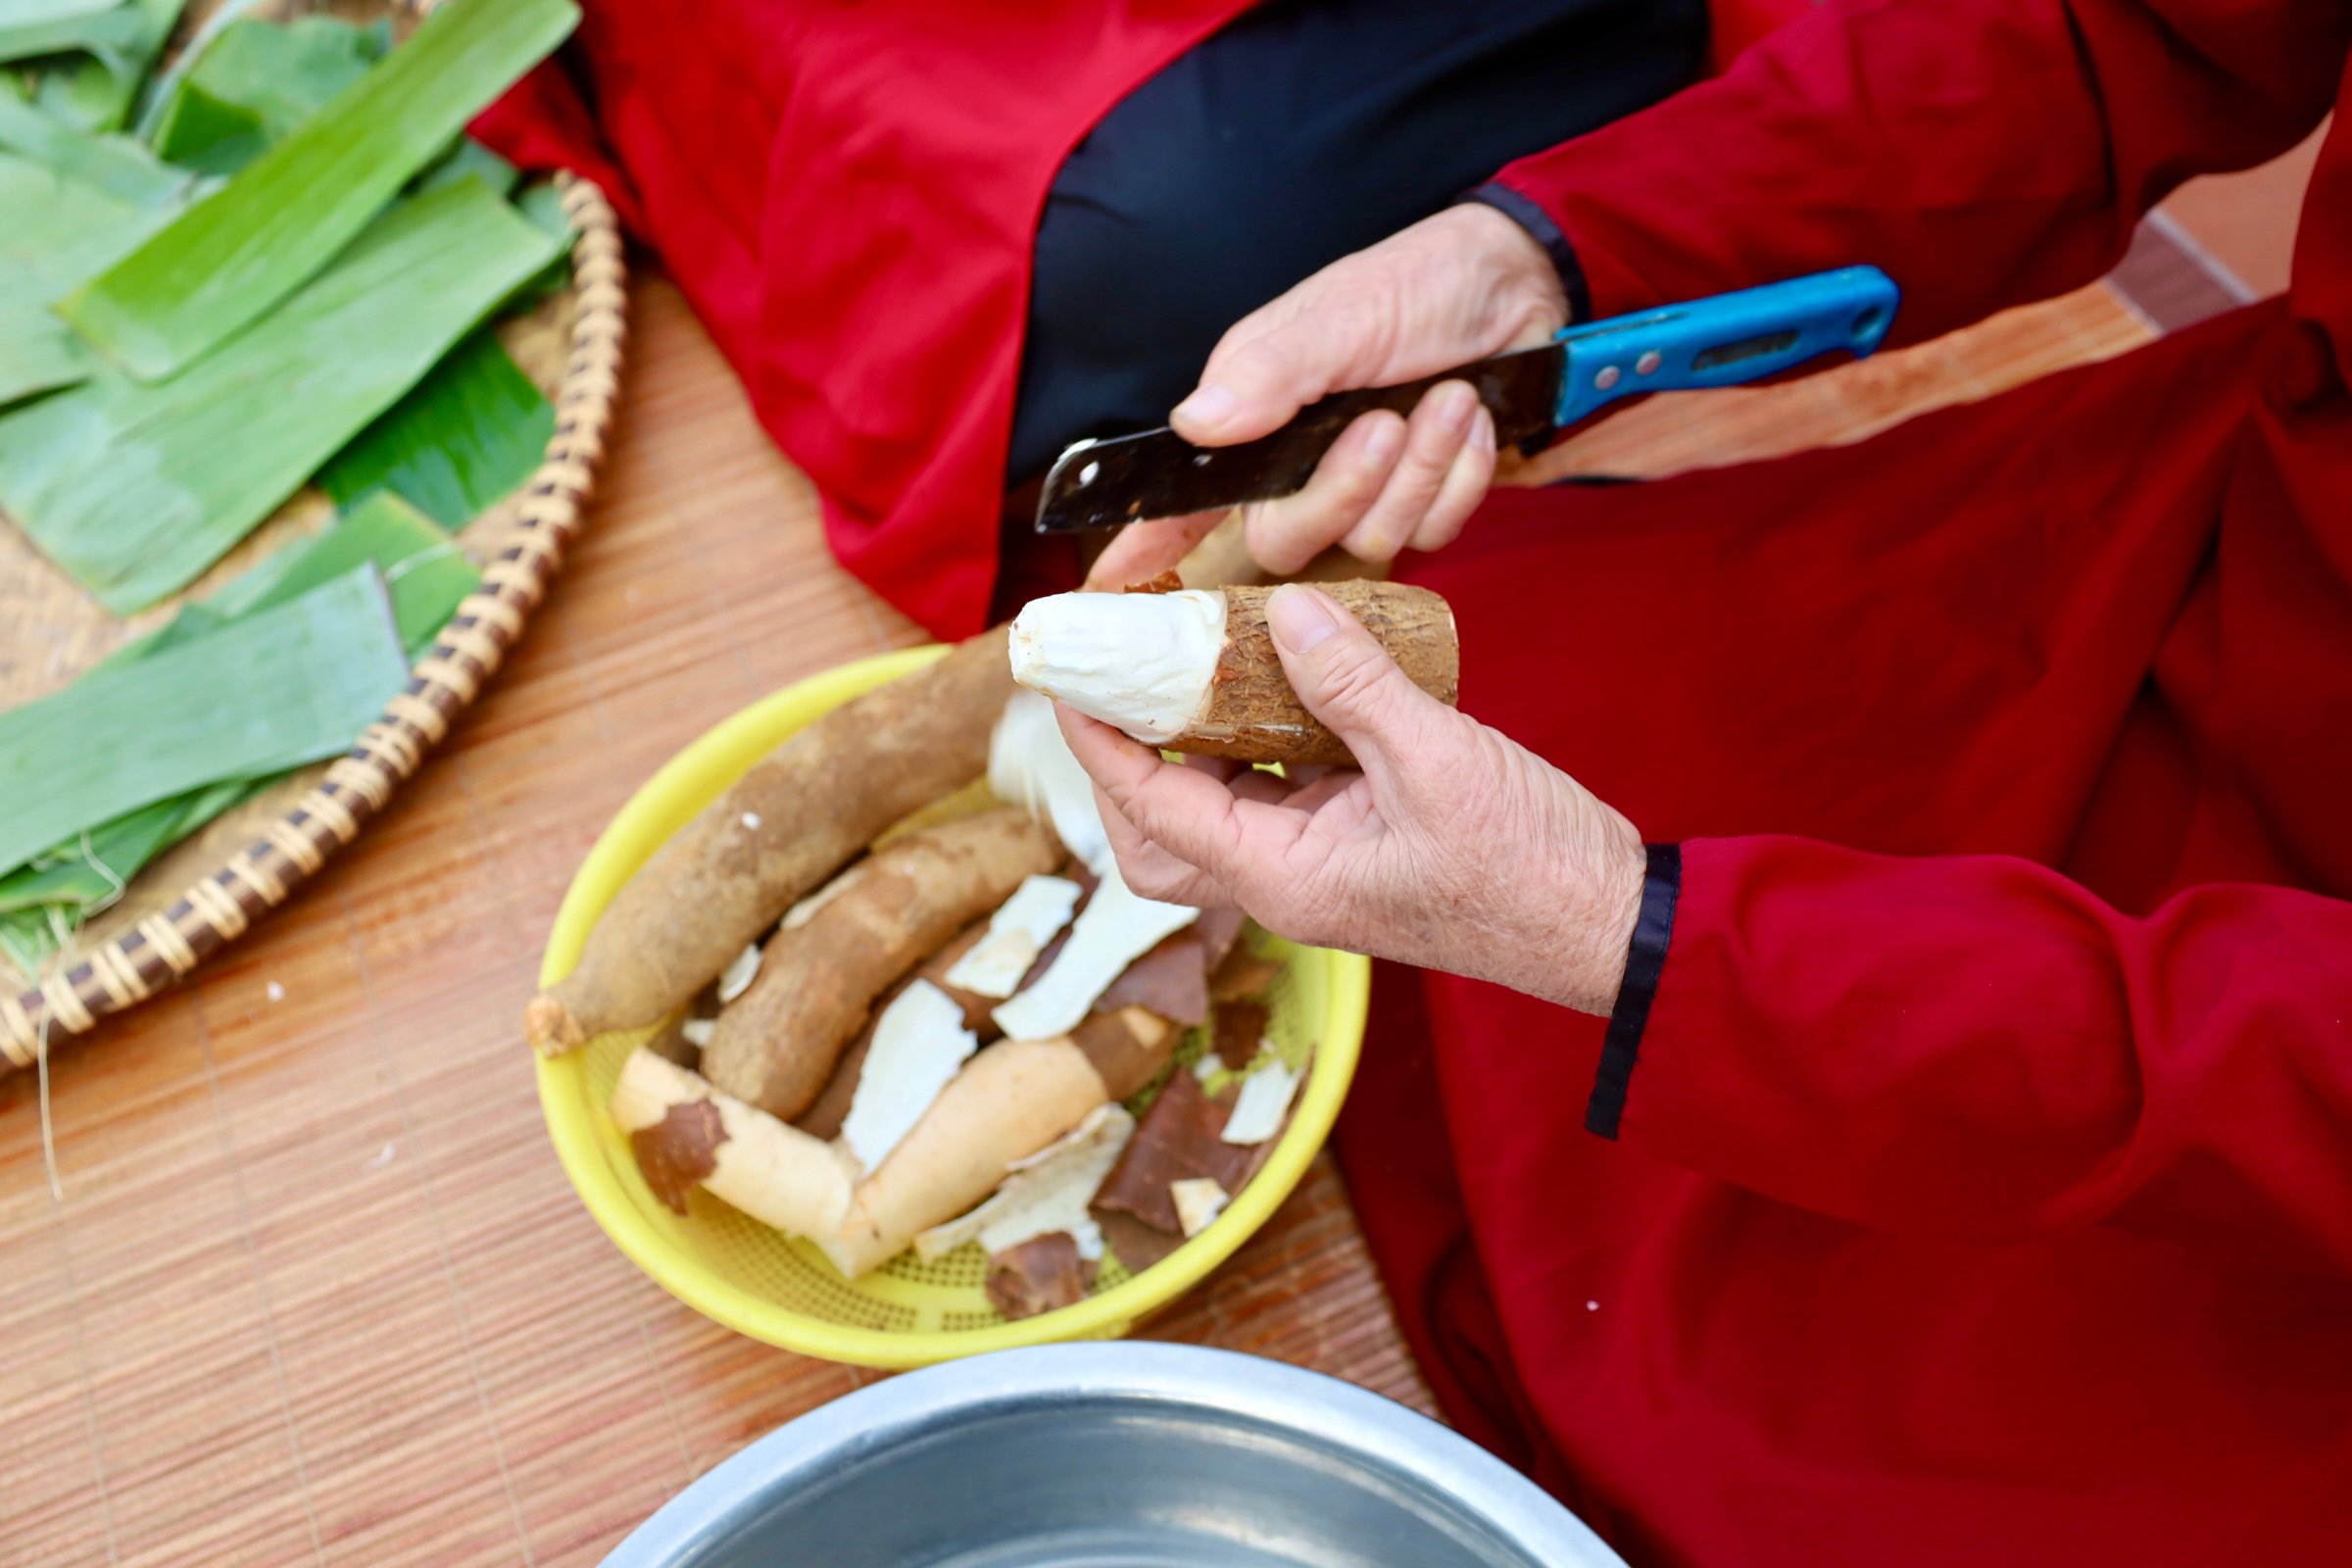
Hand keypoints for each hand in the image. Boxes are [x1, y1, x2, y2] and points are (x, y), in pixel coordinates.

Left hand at [1055, 585, 1645, 1014]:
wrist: (1611, 925)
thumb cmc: (1532, 869)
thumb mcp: (1439, 760)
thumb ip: (1356, 686)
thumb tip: (1289, 611)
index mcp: (1287, 880)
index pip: (1155, 811)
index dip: (1102, 744)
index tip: (1073, 677)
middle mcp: (1288, 881)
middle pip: (1162, 833)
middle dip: (1127, 761)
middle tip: (1125, 677)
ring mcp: (1322, 864)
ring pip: (1217, 807)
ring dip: (1195, 739)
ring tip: (1195, 657)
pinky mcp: (1358, 841)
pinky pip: (1281, 786)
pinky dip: (1263, 733)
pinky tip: (1284, 672)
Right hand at [1088, 203, 1568, 589]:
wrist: (1515, 285)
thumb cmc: (1412, 287)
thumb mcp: (1337, 316)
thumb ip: (1271, 372)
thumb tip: (1197, 423)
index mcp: (1253, 423)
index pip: (1186, 499)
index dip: (1146, 545)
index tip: (1107, 586)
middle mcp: (1296, 471)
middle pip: (1287, 541)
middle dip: (1345, 487)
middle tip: (1386, 423)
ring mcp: (1360, 496)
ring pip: (1370, 539)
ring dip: (1419, 467)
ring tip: (1447, 398)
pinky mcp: (1420, 507)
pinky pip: (1433, 532)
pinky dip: (1460, 474)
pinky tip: (1468, 422)